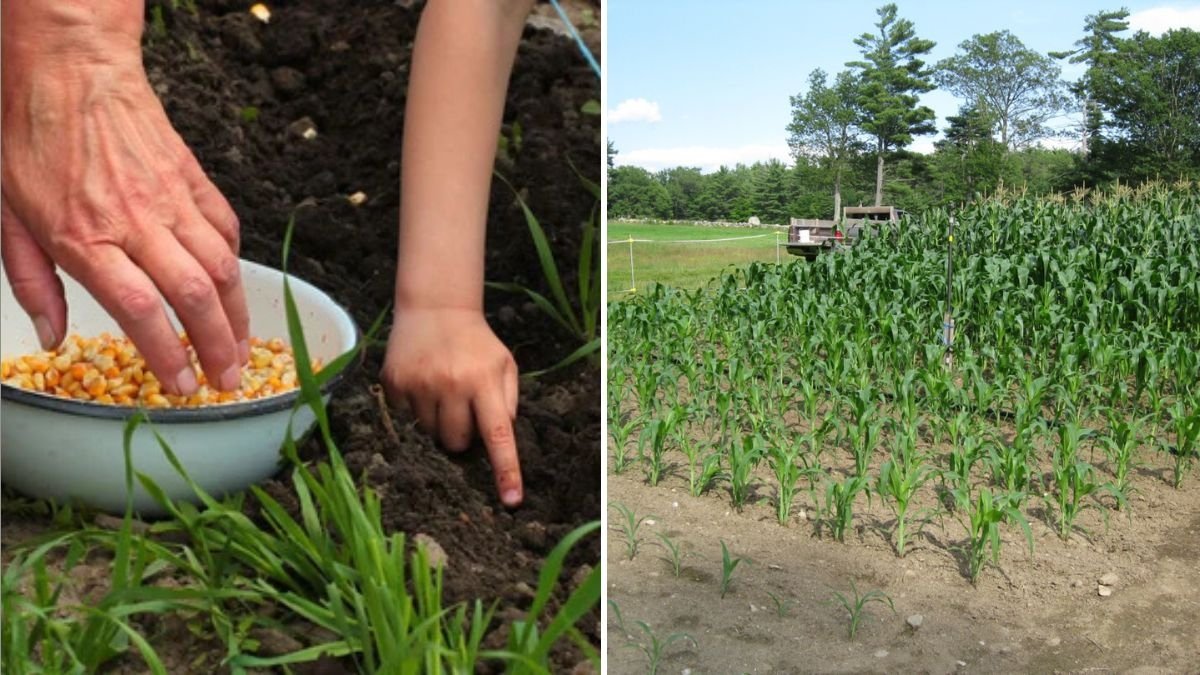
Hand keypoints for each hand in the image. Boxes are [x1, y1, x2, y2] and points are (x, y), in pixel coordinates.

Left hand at [1, 6, 247, 394]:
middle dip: (219, 346)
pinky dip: (236, 264)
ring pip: (223, 267)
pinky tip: (233, 288)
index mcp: (84, 236)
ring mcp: (171, 199)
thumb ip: (29, 282)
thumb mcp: (4, 216)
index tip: (181, 386)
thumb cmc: (28, 137)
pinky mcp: (192, 179)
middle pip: (194, 295)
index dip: (168, 354)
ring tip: (243, 348)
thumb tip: (51, 337)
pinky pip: (226, 229)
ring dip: (238, 315)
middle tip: (229, 381)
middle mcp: (136, 221)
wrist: (67, 68)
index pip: (140, 308)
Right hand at [380, 307, 521, 506]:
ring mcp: (418, 384)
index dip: (505, 470)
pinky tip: (421, 384)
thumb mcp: (504, 365)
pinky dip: (414, 409)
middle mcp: (450, 384)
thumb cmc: (476, 342)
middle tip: (462, 409)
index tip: (511, 501)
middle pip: (455, 442)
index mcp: (483, 381)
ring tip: (440, 392)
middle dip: (461, 435)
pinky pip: (405, 418)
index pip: (498, 434)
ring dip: (437, 422)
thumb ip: (508, 403)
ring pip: (428, 434)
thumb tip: (500, 441)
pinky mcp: (393, 383)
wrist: (435, 308)